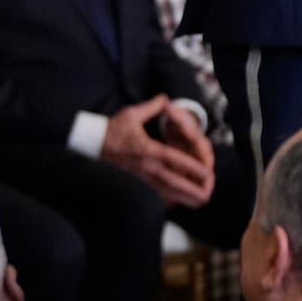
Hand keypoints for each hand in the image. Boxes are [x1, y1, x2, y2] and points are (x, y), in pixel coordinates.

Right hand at [99, 94, 214, 209]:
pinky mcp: (138, 178)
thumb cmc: (113, 128)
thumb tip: (165, 98)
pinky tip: (178, 202)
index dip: (191, 167)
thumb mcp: (132, 114)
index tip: (206, 173)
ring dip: (183, 197)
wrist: (94, 143)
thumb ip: (151, 106)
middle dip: (191, 189)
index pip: (173, 159)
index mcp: (147, 149)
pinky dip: (169, 197)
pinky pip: (156, 190)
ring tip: (198, 202)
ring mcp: (142, 174)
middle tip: (206, 196)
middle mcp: (147, 165)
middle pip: (172, 181)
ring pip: (166, 189)